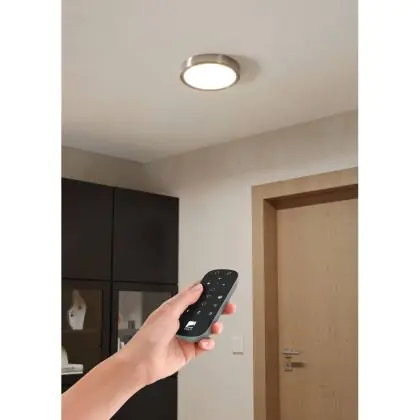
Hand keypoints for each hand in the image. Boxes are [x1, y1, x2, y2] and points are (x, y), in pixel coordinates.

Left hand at [118, 282, 235, 386]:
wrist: (142, 363)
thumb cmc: (148, 337)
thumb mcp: (168, 311)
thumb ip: (185, 299)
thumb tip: (198, 287)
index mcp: (174, 309)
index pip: (194, 297)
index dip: (206, 292)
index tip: (218, 289)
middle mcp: (181, 322)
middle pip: (204, 312)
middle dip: (217, 309)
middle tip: (227, 307)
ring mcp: (186, 336)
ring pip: (207, 329)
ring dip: (214, 327)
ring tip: (215, 327)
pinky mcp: (189, 351)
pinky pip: (205, 345)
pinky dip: (208, 343)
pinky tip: (204, 342)